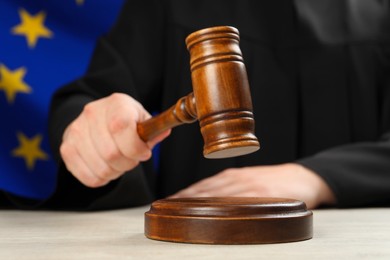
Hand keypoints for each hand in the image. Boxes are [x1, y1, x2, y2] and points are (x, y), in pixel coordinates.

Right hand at [60, 93, 169, 187]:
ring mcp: (76, 130)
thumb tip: (163, 132)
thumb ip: (153, 130)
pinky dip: (102, 179)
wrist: (97, 118)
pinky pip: (88, 177)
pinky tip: (106, 167)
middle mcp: (92, 113)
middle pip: (111, 153)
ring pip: (101, 168)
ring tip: (119, 162)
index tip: (144, 153)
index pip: (121, 128)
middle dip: (128, 163)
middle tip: (131, 159)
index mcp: (116, 103)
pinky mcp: (67, 148)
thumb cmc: (125, 121)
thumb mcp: (142, 119)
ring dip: (116, 172)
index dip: (136, 148)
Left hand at [170, 163, 335, 208]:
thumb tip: (205, 200)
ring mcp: (249, 186)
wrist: (301, 177)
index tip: (166, 203)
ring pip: (218, 195)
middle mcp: (236, 179)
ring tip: (179, 212)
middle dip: (184, 200)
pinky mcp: (263, 194)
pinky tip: (211, 213)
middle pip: (205, 191)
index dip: (183, 195)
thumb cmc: (272, 182)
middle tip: (165, 209)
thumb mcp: (247, 181)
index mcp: (231, 177)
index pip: (201, 186)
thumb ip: (228, 188)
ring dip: (197, 203)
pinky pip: (239, 201)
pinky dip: (222, 207)